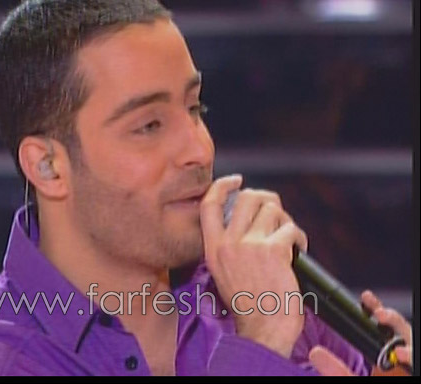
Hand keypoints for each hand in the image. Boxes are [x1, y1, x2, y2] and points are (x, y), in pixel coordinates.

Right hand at [200, 175, 307, 357]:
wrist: (264, 329)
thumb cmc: (249, 303)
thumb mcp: (225, 271)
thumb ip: (230, 243)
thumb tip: (250, 216)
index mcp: (213, 248)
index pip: (209, 204)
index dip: (222, 186)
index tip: (236, 180)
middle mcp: (228, 243)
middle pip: (247, 198)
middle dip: (266, 199)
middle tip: (274, 212)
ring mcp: (250, 245)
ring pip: (273, 210)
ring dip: (285, 221)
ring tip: (288, 239)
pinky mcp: (274, 250)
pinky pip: (291, 229)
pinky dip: (299, 238)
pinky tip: (298, 252)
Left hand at [309, 290, 412, 375]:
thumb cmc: (376, 383)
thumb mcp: (350, 379)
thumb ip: (336, 369)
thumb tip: (315, 353)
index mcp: (384, 357)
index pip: (381, 326)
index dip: (375, 309)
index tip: (366, 298)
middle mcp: (399, 358)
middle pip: (400, 331)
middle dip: (392, 318)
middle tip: (379, 313)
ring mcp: (408, 365)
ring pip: (411, 343)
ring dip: (404, 334)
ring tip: (391, 333)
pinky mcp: (412, 370)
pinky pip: (415, 361)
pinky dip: (412, 355)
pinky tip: (405, 356)